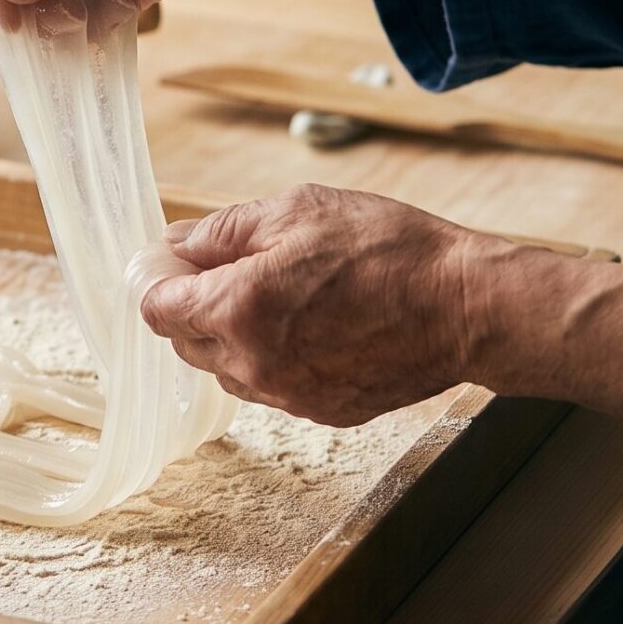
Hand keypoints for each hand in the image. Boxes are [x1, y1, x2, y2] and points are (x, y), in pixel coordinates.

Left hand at [137, 184, 622, 425]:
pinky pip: (269, 386)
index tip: (178, 258)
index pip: (156, 308)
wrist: (465, 307)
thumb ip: (224, 232)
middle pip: (184, 342)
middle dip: (195, 303)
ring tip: (283, 292)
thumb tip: (175, 246)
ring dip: (233, 333)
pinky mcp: (320, 412)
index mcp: (238, 309)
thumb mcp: (298, 211)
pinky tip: (312, 324)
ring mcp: (288, 396)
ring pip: (226, 368)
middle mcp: (253, 364)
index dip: (159, 278)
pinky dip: (273, 357)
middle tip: (236, 264)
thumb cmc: (388, 250)